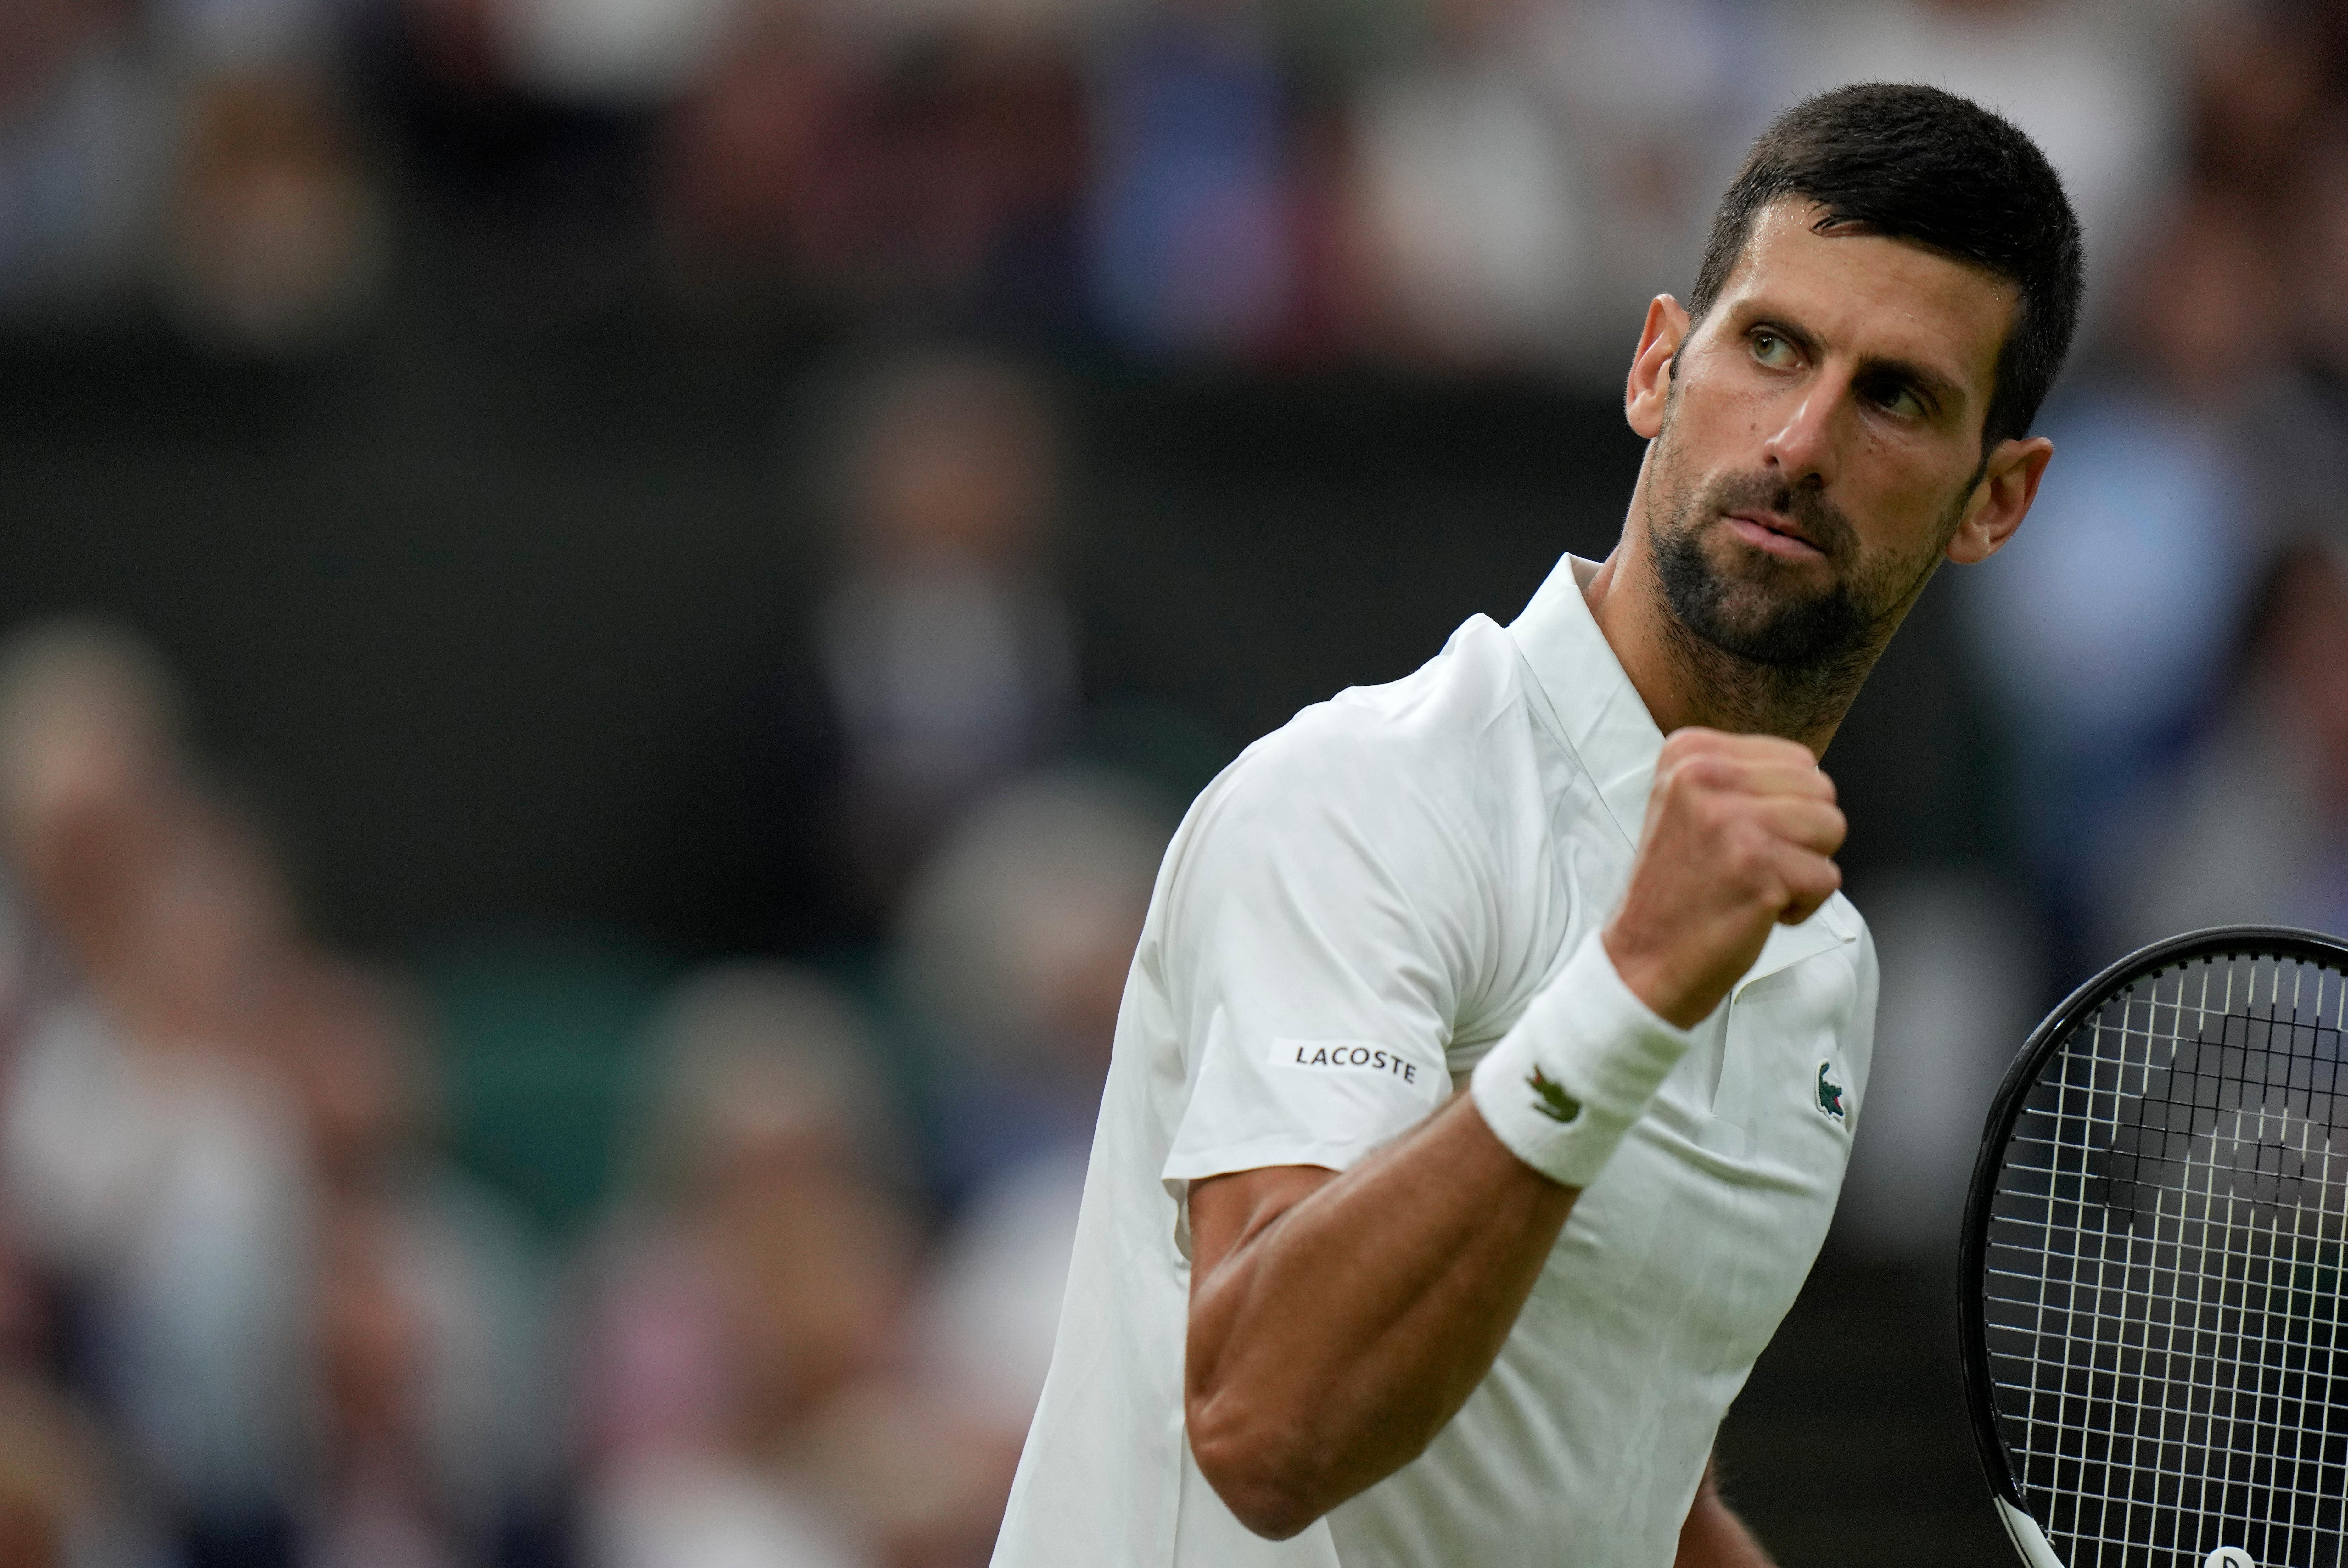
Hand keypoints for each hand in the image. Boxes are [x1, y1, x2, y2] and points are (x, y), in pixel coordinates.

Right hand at [1603, 729, 1844, 1028]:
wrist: (1643, 961)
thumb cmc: (1679, 890)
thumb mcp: (1691, 806)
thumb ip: (1742, 779)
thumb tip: (1814, 776)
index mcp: (1688, 752)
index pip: (1798, 759)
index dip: (1785, 808)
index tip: (1736, 839)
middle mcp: (1705, 775)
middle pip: (1820, 789)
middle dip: (1802, 835)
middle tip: (1749, 864)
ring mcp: (1731, 820)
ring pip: (1832, 827)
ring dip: (1805, 867)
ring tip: (1755, 883)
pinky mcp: (1757, 866)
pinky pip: (1828, 877)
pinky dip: (1803, 905)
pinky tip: (1757, 909)